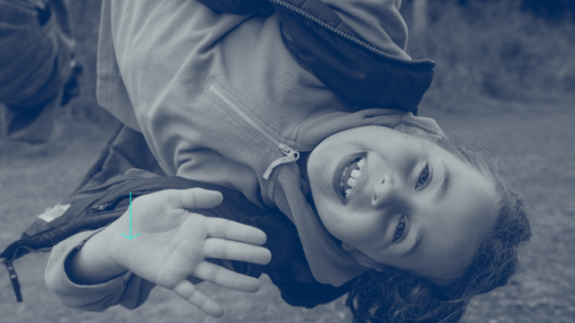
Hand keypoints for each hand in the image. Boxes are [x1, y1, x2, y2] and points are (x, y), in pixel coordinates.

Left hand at [105, 188, 271, 316]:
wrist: (119, 236)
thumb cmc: (143, 215)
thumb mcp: (166, 199)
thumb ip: (192, 196)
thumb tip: (220, 196)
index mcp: (197, 226)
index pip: (225, 229)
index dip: (243, 233)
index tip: (262, 237)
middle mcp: (195, 246)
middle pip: (225, 251)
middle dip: (246, 254)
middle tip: (267, 258)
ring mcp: (184, 264)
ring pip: (214, 274)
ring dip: (234, 281)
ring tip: (255, 287)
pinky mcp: (170, 279)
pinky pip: (189, 293)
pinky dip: (204, 302)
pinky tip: (219, 312)